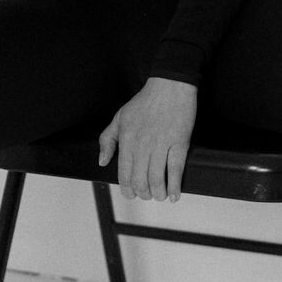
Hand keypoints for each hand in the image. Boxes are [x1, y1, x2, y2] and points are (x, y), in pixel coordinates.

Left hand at [97, 78, 197, 200]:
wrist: (169, 86)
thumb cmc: (145, 101)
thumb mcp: (119, 117)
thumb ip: (107, 139)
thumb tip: (103, 161)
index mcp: (127, 140)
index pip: (124, 174)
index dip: (127, 189)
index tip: (131, 194)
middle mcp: (142, 145)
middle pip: (140, 180)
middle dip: (143, 194)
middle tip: (146, 195)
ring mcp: (161, 144)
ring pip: (157, 179)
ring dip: (158, 193)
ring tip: (160, 195)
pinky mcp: (179, 143)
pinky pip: (175, 170)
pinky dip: (175, 186)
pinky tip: (174, 194)